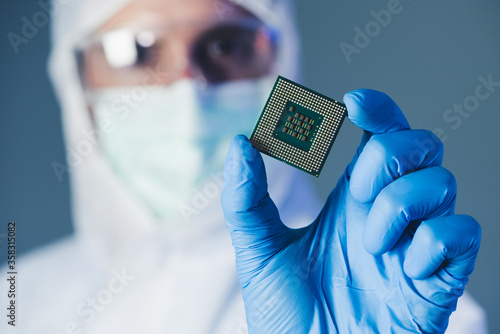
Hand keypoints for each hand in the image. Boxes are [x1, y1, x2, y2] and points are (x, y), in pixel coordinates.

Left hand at [221, 90, 480, 332]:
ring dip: (402, 203)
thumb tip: (241, 142)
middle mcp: (387, 215)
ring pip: (442, 182)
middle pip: (420, 146)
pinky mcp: (437, 280)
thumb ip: (246, 199)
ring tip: (370, 242)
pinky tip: (403, 266)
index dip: (377, 110)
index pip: (380, 136)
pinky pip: (462, 234)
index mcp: (350, 202)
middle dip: (390, 154)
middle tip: (355, 191)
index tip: (352, 103)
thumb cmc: (286, 315)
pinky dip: (435, 241)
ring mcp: (414, 245)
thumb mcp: (259, 252)